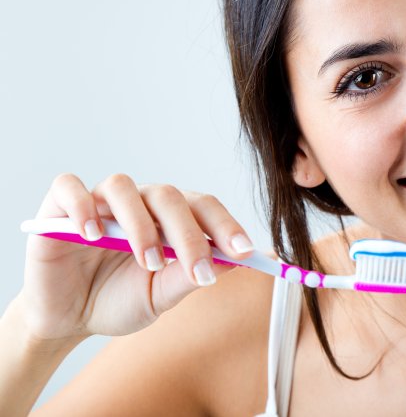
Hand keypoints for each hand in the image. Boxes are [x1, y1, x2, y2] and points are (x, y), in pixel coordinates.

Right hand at [19, 173, 254, 341]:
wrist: (67, 318)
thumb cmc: (117, 300)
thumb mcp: (158, 297)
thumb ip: (187, 278)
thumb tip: (234, 263)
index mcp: (169, 218)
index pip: (203, 208)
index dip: (226, 226)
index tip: (246, 253)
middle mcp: (139, 203)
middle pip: (169, 197)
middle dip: (189, 234)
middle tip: (199, 271)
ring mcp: (100, 202)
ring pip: (124, 188)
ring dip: (141, 225)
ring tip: (148, 262)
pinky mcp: (58, 208)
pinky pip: (69, 187)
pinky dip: (82, 206)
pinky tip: (92, 235)